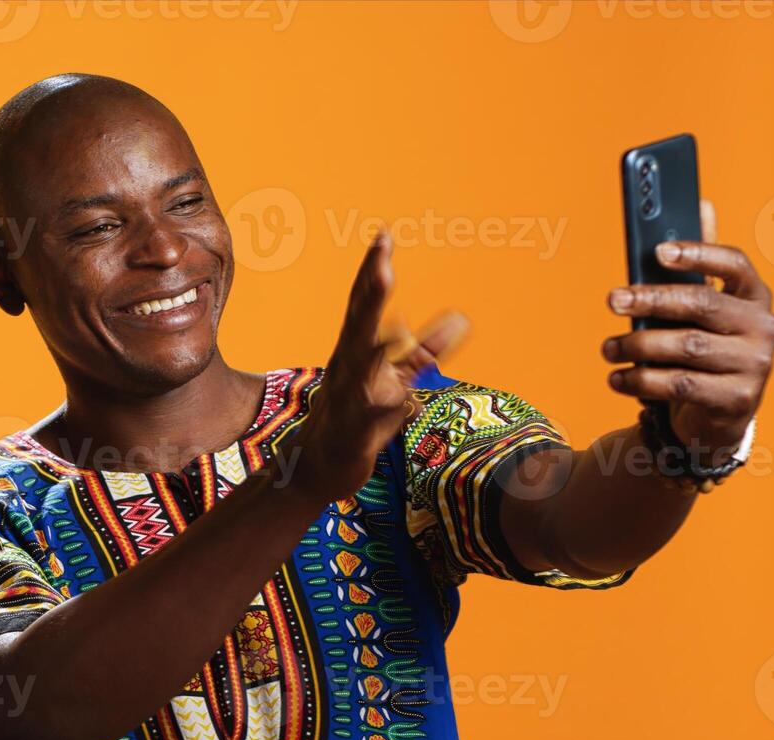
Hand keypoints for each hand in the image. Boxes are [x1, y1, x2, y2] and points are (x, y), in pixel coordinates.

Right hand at [288, 232, 469, 501]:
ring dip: (377, 341)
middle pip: (359, 324)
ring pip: (363, 365)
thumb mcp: (393, 382)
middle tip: (381, 257)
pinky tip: (406, 400)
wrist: (314, 469)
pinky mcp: (356, 433)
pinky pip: (376, 418)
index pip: (362, 305)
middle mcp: (346, 369)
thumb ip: (423, 352)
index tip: (383, 236)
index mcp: (352, 352)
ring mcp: (349, 399)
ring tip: (391, 322)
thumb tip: (459, 320)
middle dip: (370, 291)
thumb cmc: (355, 420)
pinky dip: (388, 408)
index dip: (371, 271)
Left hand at [603, 201, 773, 457]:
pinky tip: (618, 379)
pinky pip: (680, 384)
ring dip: (637, 346)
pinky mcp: (737, 399)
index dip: (699, 254)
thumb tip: (702, 203)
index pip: (734, 264)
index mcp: (754, 296)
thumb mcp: (701, 310)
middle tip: (612, 299)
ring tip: (608, 349)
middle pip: (702, 304)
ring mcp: (755, 365)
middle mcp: (763, 327)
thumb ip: (698, 265)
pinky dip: (641, 381)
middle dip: (651, 300)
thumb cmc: (703, 350)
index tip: (660, 251)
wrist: (716, 416)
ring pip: (686, 347)